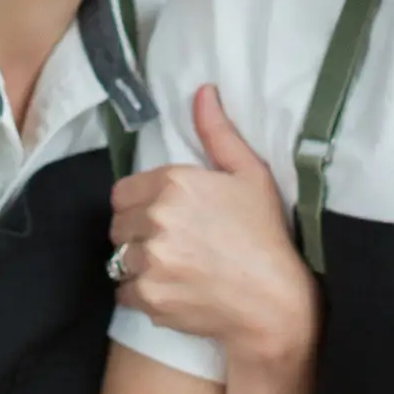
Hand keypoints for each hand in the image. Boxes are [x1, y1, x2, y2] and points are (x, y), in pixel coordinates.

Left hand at [110, 86, 319, 365]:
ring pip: (118, 260)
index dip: (140, 204)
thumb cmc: (266, 235)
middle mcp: (156, 219)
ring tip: (172, 269)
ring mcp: (149, 261)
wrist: (275, 302)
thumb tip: (201, 91)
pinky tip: (172, 291)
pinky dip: (141, 295)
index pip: (122, 192)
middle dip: (137, 234)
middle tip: (171, 244)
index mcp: (174, 183)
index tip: (163, 217)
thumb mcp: (250, 175)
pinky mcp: (148, 297)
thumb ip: (218, 133)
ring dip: (138, 265)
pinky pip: (123, 292)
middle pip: (117, 226)